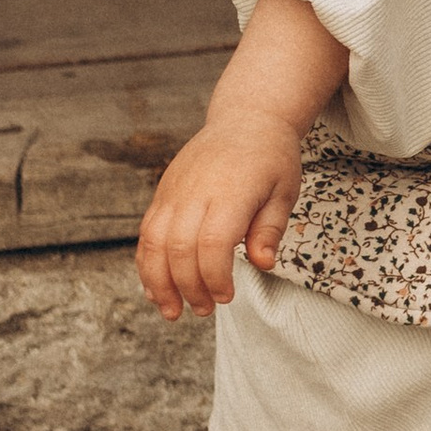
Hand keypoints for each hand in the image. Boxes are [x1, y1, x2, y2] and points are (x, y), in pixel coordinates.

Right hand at [136, 106, 303, 317]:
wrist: (245, 120)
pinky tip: (156, 288)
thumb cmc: (271, 158)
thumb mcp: (284, 190)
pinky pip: (146, 233)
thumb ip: (270, 229)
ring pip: (153, 243)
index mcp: (230, 190)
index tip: (226, 297)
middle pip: (179, 248)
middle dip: (188, 287)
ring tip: (171, 310)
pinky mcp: (163, 194)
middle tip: (203, 310)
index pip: (212, 243)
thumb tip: (263, 264)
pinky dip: (147, 264)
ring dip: (158, 282)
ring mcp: (174, 191)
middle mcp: (195, 191)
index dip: (214, 277)